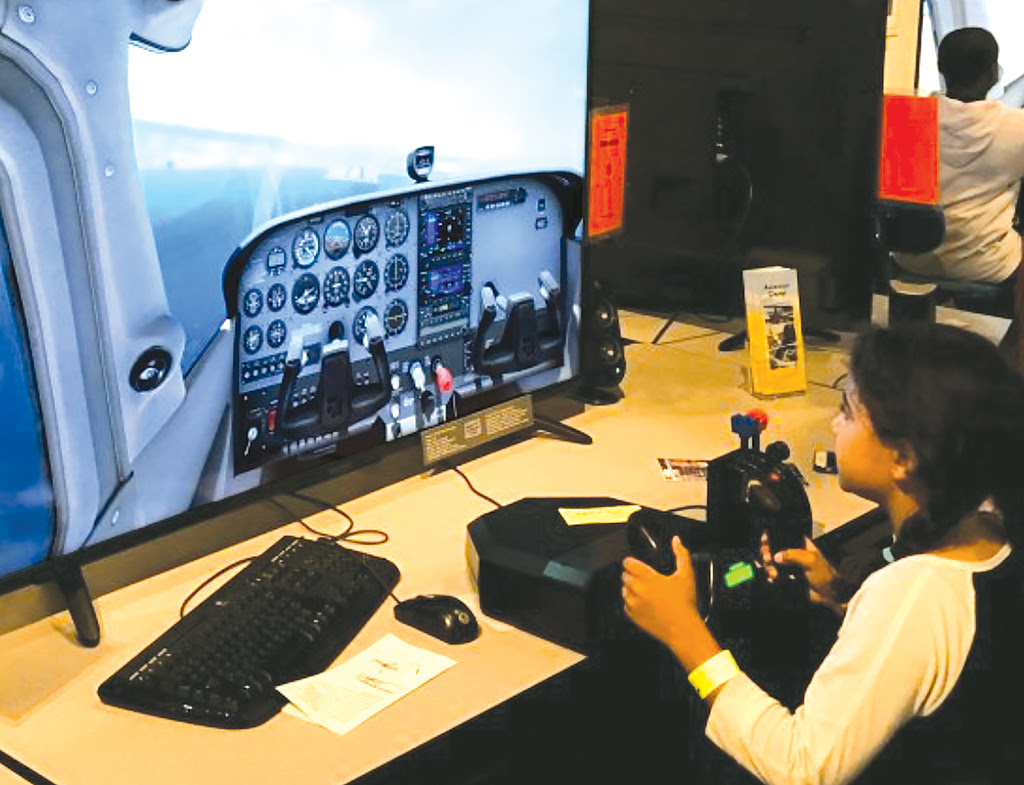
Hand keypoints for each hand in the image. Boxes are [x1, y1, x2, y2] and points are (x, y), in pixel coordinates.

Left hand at [622, 537, 718, 671]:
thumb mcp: (686, 574)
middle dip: (633, 574)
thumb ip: (681, 554)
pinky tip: (645, 603)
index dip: (632, 561)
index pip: (627, 563)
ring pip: (624, 589)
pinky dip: (632, 602)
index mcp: (647, 577)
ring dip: (631, 588)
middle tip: (646, 578)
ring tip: (647, 591)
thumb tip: (676, 541)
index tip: (637, 564)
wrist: (683, 629)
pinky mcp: (632, 616)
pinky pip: (626, 604)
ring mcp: (633, 604)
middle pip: (624, 575)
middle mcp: (636, 590)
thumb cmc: (684, 603)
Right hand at [769, 534, 847, 614]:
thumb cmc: (825, 574)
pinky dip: (770, 575)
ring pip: (770, 561)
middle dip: (766, 553)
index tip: (764, 542)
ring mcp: (788, 565)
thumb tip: (776, 556)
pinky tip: (774, 578)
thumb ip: (793, 555)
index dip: (770, 537)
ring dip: (768, 566)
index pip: (781, 535)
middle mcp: (792, 553)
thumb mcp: (811, 560)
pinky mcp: (786, 576)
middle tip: (768, 558)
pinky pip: (773, 573)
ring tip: (773, 573)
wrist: (829, 594)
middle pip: (772, 548)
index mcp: (799, 544)